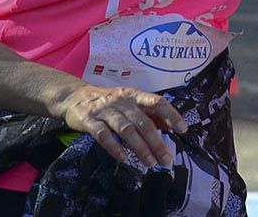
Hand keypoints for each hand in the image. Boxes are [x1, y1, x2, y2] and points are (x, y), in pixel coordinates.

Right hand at [59, 84, 187, 167]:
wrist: (74, 97)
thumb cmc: (109, 102)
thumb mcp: (130, 102)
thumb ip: (148, 113)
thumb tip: (170, 126)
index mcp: (134, 95)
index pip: (157, 102)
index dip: (171, 115)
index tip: (182, 129)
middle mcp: (121, 101)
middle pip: (143, 122)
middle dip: (157, 142)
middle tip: (166, 159)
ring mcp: (105, 111)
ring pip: (126, 130)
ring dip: (140, 148)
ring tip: (150, 163)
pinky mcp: (89, 121)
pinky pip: (103, 136)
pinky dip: (115, 148)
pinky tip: (124, 158)